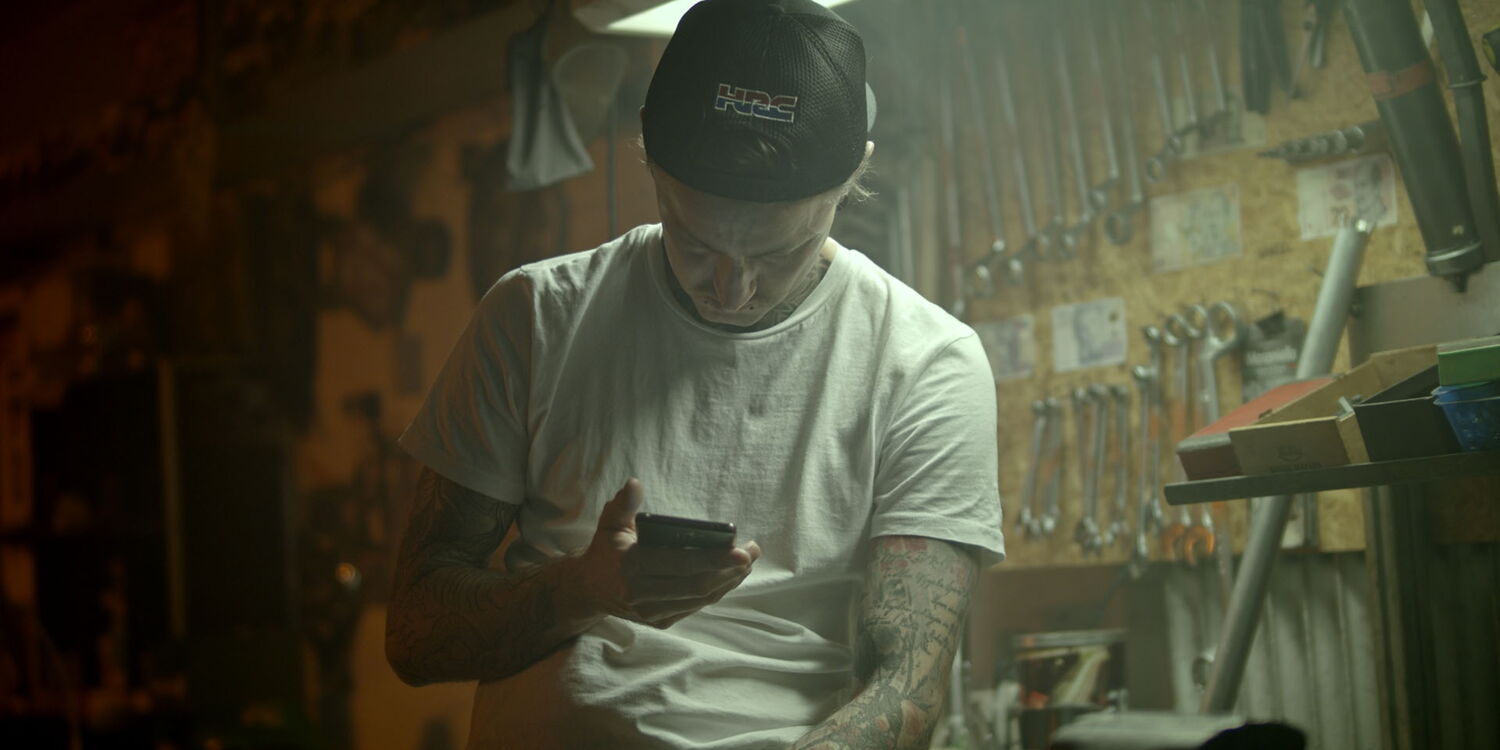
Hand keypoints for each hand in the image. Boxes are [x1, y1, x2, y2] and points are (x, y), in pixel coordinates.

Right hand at [578, 478, 760, 628]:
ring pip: (700, 599)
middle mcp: (642, 594)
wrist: (589, 590)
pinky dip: (716, 592)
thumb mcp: (609, 523)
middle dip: (730, 570)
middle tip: (753, 553)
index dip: (714, 559)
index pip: (680, 564)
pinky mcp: (661, 622)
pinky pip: (696, 607)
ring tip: (748, 563)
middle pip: (697, 586)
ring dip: (728, 582)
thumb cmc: (606, 550)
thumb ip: (624, 504)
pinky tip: (730, 577)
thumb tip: (636, 483)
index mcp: (632, 566)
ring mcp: (652, 612)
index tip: (742, 551)